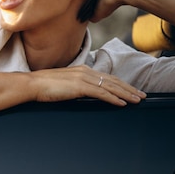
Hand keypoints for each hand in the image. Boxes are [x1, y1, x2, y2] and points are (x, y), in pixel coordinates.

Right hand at [31, 65, 145, 106]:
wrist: (32, 84)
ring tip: (137, 100)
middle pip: (112, 80)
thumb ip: (75, 86)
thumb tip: (82, 93)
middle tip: (142, 95)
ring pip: (110, 86)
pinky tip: (122, 103)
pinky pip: (102, 93)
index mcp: (81, 70)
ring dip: (126, 94)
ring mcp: (83, 78)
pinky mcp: (80, 87)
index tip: (131, 90)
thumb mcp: (63, 84)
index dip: (121, 84)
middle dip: (129, 88)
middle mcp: (85, 71)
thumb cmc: (43, 86)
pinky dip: (114, 98)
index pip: (106, 77)